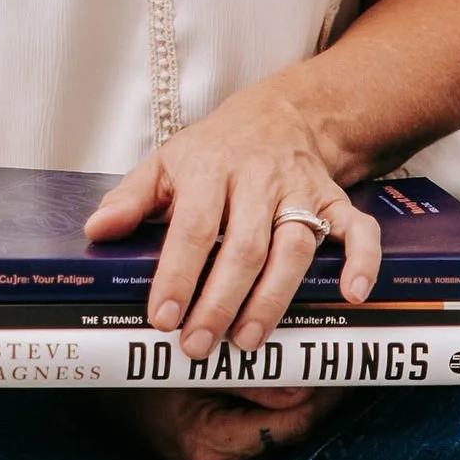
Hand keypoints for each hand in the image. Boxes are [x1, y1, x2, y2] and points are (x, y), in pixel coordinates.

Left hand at [85, 87, 383, 360]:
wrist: (280, 115)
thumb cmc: (214, 151)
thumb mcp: (165, 163)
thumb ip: (130, 199)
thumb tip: (97, 231)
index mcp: (209, 168)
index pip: (193, 226)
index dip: (178, 274)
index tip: (161, 318)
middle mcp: (258, 179)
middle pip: (244, 247)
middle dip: (221, 301)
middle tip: (199, 345)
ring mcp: (300, 191)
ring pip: (294, 247)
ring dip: (273, 297)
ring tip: (248, 340)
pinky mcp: (334, 201)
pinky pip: (357, 229)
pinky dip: (361, 260)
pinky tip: (353, 295)